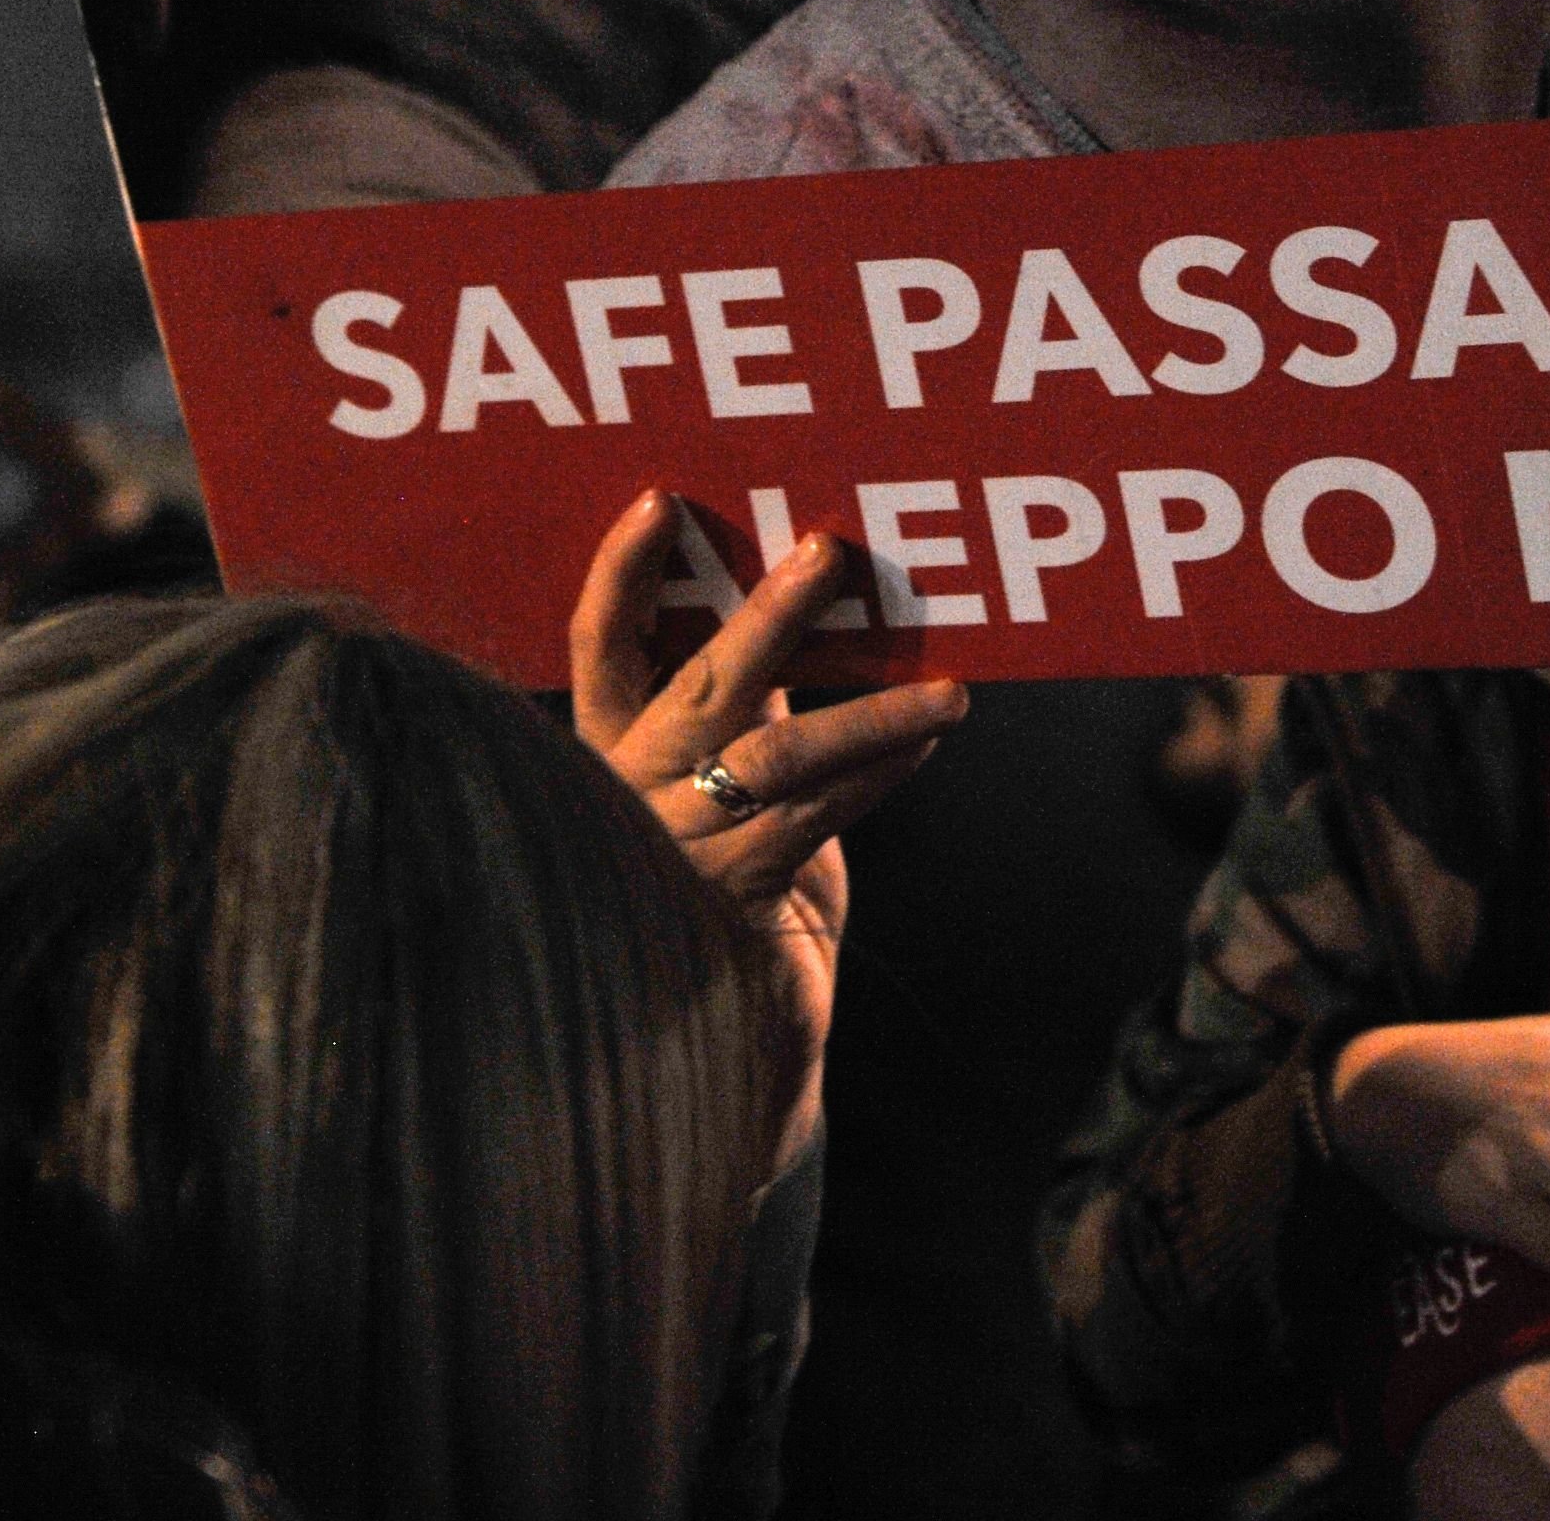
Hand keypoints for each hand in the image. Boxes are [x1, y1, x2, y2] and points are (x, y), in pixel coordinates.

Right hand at [571, 490, 964, 1159]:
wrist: (719, 1046)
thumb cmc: (736, 896)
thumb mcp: (731, 789)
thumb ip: (744, 713)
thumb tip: (800, 617)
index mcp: (614, 751)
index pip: (598, 648)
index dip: (622, 575)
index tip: (661, 503)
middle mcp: (632, 793)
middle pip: (700, 684)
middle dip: (769, 614)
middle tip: (827, 549)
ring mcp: (675, 848)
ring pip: (778, 755)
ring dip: (874, 712)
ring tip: (951, 686)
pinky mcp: (731, 901)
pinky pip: (814, 820)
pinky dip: (878, 776)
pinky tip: (927, 741)